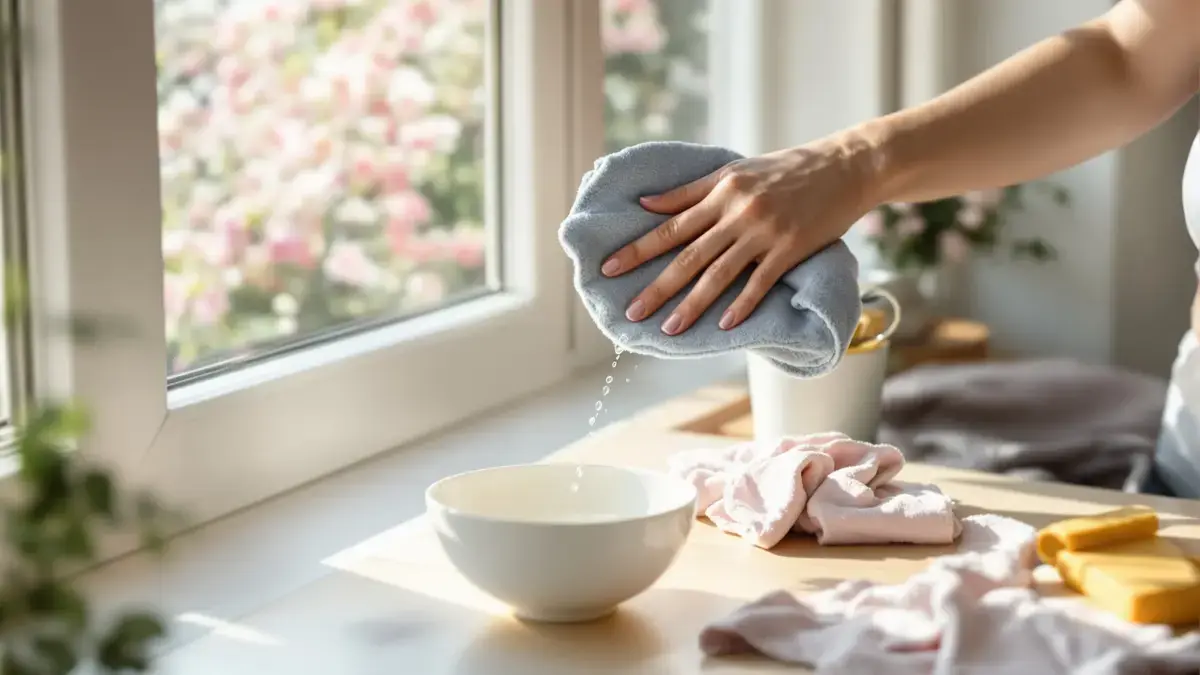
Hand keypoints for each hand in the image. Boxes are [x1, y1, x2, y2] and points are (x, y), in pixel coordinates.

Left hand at [600, 134, 877, 334]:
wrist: (846, 166)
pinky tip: (723, 326)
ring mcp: (765, 232)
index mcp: (720, 191)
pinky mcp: (791, 249)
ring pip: (719, 274)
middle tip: (630, 312)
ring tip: (669, 329)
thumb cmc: (787, 170)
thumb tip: (645, 205)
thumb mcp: (735, 171)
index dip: (637, 249)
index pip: (669, 225)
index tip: (608, 268)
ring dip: (692, 305)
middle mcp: (738, 212)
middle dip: (656, 286)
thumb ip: (690, 191)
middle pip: (688, 255)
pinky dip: (741, 305)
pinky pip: (760, 283)